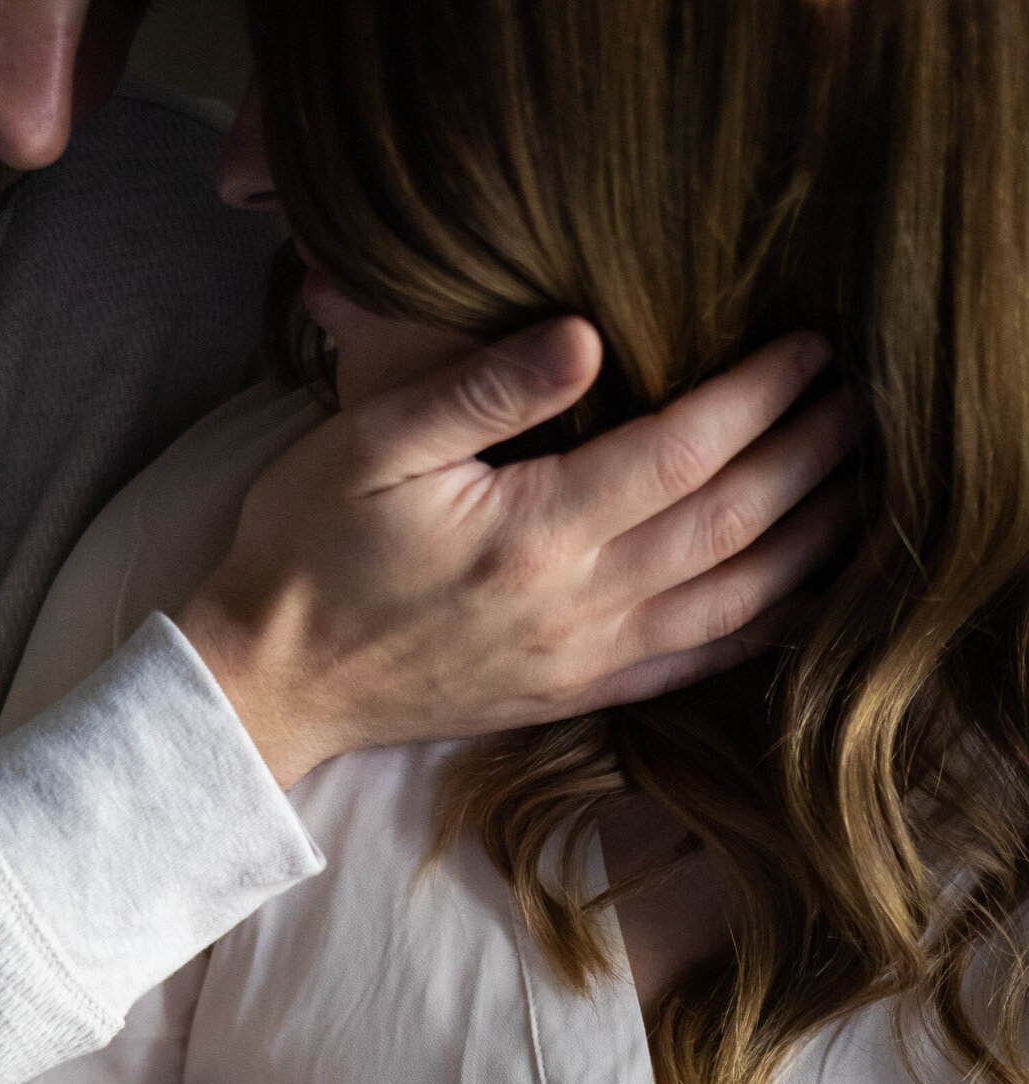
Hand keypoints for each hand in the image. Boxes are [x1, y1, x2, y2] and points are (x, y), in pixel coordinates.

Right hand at [177, 322, 862, 785]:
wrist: (270, 681)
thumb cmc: (306, 550)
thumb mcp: (370, 445)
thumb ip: (482, 390)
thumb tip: (587, 336)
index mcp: (532, 534)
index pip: (680, 454)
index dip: (756, 397)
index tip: (807, 347)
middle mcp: (573, 607)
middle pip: (728, 526)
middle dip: (806, 458)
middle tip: (863, 401)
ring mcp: (579, 661)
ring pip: (730, 602)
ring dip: (807, 543)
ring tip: (860, 486)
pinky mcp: (572, 696)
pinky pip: (693, 665)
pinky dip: (762, 630)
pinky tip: (803, 595)